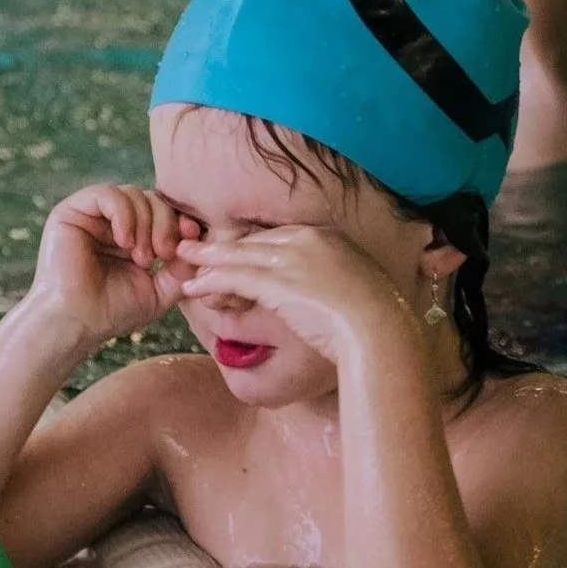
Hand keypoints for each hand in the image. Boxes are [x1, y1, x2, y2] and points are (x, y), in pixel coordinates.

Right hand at [26, 184, 199, 344]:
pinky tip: (125, 242)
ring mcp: (91, 215)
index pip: (164, 211)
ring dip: (146, 223)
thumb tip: (201, 241)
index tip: (192, 237)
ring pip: (133, 194)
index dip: (181, 219)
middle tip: (163, 254)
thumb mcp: (160, 290)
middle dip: (166, 223)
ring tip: (142, 257)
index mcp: (132, 236)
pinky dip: (124, 214)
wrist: (75, 325)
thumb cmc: (113, 312)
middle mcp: (111, 221)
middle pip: (152, 198)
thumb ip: (183, 266)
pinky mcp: (72, 211)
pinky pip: (108, 194)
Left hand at [177, 227, 412, 364]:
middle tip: (196, 248)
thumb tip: (331, 298)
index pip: (278, 237)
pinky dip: (211, 280)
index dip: (250, 247)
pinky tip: (194, 287)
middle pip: (255, 241)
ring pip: (240, 256)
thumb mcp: (360, 290)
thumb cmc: (378, 320)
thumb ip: (339, 285)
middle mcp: (307, 240)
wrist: (382, 330)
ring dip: (208, 260)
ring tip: (184, 261)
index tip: (234, 251)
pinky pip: (235, 277)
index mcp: (328, 239)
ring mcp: (292, 258)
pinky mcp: (279, 281)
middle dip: (224, 248)